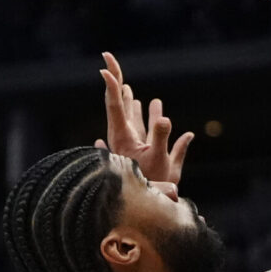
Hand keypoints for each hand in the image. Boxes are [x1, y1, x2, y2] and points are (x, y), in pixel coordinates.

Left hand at [96, 51, 193, 187]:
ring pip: (129, 120)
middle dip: (117, 84)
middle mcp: (121, 139)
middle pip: (118, 106)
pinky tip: (159, 118)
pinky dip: (147, 122)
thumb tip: (165, 118)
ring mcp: (128, 147)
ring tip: (130, 91)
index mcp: (123, 137)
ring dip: (130, 104)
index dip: (111, 85)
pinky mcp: (138, 156)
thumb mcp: (160, 162)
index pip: (114, 105)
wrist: (143, 211)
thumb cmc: (151, 187)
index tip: (105, 66)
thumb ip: (162, 138)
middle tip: (109, 61)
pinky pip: (141, 133)